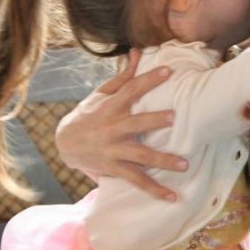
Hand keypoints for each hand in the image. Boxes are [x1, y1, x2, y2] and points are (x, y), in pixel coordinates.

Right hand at [56, 50, 187, 200]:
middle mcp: (113, 128)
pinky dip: (155, 190)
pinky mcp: (114, 168)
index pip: (131, 90)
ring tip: (184, 165)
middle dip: (153, 120)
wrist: (65, 143)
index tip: (169, 71)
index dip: (149, 79)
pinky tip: (173, 197)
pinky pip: (137, 181)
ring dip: (163, 160)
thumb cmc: (88, 114)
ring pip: (140, 156)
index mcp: (111, 107)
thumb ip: (123, 77)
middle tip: (174, 117)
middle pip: (135, 123)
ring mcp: (114, 150)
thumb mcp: (101, 94)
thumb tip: (137, 52)